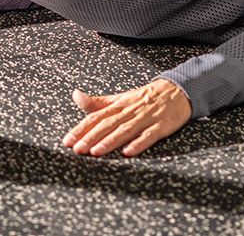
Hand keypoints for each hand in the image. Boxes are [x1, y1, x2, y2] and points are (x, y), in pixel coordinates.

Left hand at [62, 79, 191, 157]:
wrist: (175, 91)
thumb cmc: (144, 98)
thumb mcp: (120, 98)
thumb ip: (98, 102)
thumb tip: (76, 96)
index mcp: (118, 105)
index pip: (96, 116)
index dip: (81, 128)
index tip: (68, 140)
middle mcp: (129, 111)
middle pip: (107, 124)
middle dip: (91, 137)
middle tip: (77, 148)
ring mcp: (145, 118)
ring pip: (125, 130)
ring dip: (110, 141)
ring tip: (96, 152)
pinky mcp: (160, 126)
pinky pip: (148, 136)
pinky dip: (138, 144)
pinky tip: (128, 152)